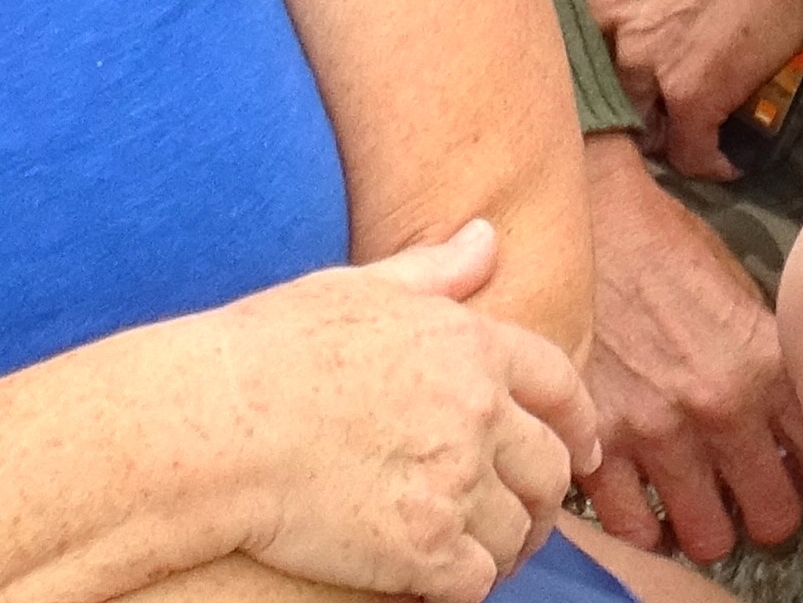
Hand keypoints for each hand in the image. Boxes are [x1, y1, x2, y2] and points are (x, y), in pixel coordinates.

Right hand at [201, 217, 597, 601]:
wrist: (217, 427)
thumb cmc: (271, 351)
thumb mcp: (360, 287)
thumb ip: (436, 269)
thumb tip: (489, 234)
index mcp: (472, 347)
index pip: (560, 386)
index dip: (581, 422)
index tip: (585, 450)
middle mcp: (479, 415)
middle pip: (549, 468)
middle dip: (551, 496)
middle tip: (534, 516)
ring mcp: (454, 485)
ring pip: (517, 530)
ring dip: (511, 546)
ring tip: (492, 554)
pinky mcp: (421, 551)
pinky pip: (476, 581)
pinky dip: (469, 584)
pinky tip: (446, 580)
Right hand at [573, 132, 802, 566]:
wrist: (590, 220)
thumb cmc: (670, 251)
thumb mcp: (747, 295)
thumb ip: (774, 365)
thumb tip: (796, 428)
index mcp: (768, 365)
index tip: (799, 474)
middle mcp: (720, 406)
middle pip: (773, 518)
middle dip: (766, 513)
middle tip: (751, 498)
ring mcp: (656, 429)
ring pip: (707, 538)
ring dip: (707, 527)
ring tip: (700, 506)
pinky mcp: (598, 441)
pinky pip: (633, 530)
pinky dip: (643, 528)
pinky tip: (647, 505)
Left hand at [580, 0, 802, 173]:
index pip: (578, 13)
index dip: (606, 31)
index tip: (627, 39)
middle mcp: (607, 9)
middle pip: (600, 68)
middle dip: (625, 82)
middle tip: (654, 90)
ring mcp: (646, 56)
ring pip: (637, 114)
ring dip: (661, 125)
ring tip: (683, 133)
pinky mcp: (694, 92)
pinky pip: (690, 147)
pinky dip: (708, 159)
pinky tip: (723, 163)